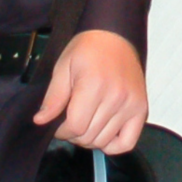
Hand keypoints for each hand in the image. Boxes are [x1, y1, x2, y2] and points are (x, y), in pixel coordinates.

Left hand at [33, 29, 148, 153]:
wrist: (114, 36)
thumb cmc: (89, 49)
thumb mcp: (63, 68)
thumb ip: (53, 97)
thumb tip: (41, 120)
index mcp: (94, 85)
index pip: (75, 126)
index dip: (61, 131)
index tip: (58, 125)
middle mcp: (116, 97)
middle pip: (89, 136)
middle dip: (74, 135)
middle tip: (71, 122)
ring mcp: (131, 104)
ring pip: (104, 141)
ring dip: (90, 139)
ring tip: (86, 124)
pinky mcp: (141, 109)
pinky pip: (127, 142)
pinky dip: (113, 145)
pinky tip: (103, 134)